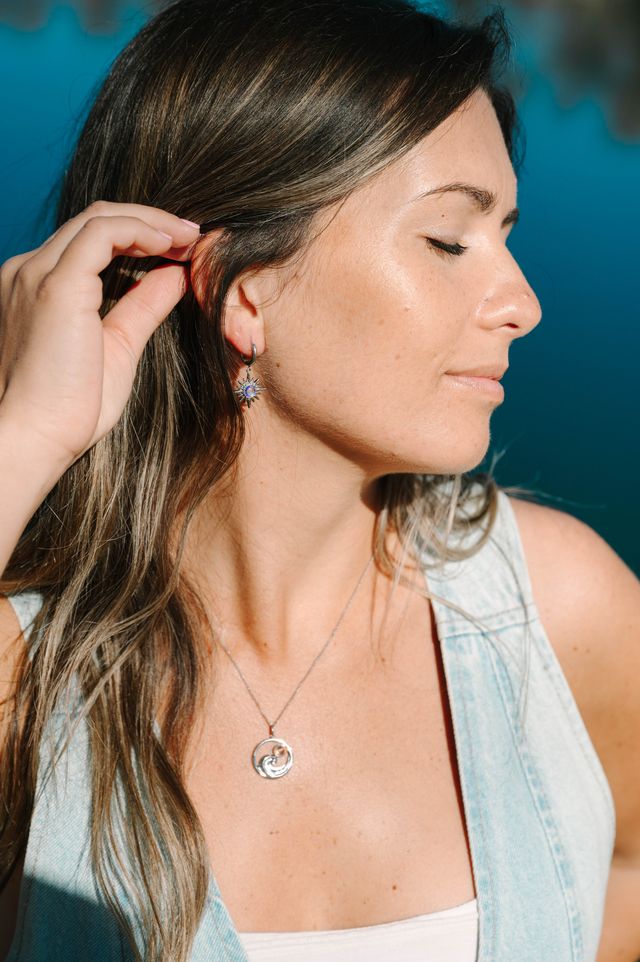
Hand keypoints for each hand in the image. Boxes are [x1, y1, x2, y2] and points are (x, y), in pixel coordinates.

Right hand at [0, 201, 215, 469]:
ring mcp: (38, 273)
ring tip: (189, 237)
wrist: (33, 439)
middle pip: (94, 220)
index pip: (90, 240)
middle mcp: (30, 271)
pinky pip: (102, 233)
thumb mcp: (118, 348)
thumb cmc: (69, 409)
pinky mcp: (57, 286)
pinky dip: (141, 230)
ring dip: (151, 221)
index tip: (179, 247)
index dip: (138, 234)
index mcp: (39, 287)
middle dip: (150, 221)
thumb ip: (143, 308)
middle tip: (192, 235)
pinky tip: (170, 244)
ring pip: (99, 218)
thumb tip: (175, 277)